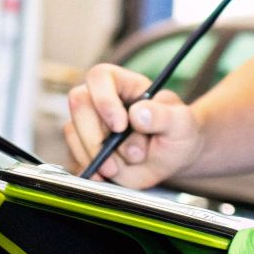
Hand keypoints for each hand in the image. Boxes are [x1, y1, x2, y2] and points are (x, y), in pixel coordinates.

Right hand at [64, 63, 202, 185]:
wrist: (174, 157)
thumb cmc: (177, 132)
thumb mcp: (180, 122)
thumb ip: (162, 116)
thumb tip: (138, 113)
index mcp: (123, 84)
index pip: (100, 77)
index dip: (104, 99)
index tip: (120, 126)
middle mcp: (101, 100)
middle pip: (79, 104)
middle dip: (96, 136)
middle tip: (118, 158)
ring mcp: (90, 124)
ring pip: (73, 133)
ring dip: (96, 156)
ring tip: (123, 167)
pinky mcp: (85, 147)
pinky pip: (75, 155)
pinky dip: (90, 169)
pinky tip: (108, 176)